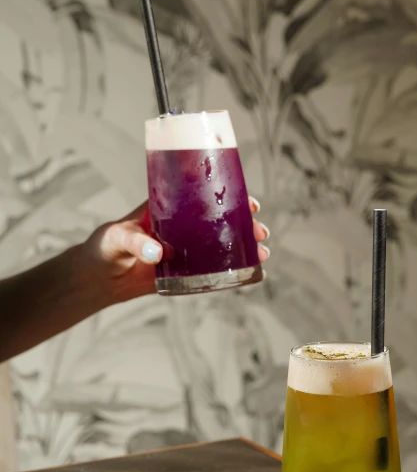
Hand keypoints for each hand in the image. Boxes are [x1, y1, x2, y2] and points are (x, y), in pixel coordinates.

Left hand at [83, 197, 269, 301]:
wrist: (98, 277)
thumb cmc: (105, 246)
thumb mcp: (118, 237)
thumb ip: (136, 242)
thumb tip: (157, 252)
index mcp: (170, 207)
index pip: (205, 195)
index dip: (230, 195)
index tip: (249, 202)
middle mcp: (183, 226)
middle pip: (221, 219)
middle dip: (245, 223)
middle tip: (259, 231)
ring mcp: (187, 249)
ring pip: (222, 243)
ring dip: (244, 246)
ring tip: (262, 252)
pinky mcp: (185, 272)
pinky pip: (213, 269)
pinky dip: (232, 269)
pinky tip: (250, 271)